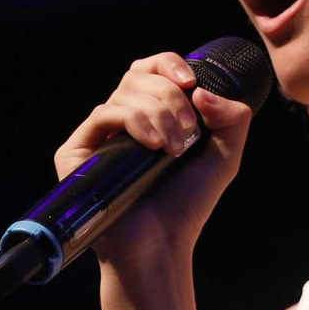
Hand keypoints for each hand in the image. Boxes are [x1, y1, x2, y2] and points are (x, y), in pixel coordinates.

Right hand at [53, 51, 254, 272]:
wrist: (160, 245)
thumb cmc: (186, 205)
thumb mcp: (224, 157)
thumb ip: (232, 118)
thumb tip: (202, 90)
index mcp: (151, 115)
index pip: (152, 69)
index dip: (170, 64)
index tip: (191, 82)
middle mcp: (121, 121)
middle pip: (139, 74)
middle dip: (171, 96)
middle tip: (188, 131)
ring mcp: (98, 136)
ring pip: (124, 92)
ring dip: (159, 114)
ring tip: (173, 150)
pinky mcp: (75, 152)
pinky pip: (103, 114)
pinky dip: (133, 121)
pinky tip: (152, 146)